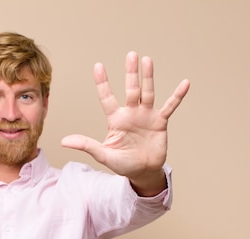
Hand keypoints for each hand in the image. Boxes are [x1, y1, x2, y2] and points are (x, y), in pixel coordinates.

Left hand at [61, 52, 189, 193]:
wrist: (142, 172)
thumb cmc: (122, 164)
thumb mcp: (103, 155)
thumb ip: (86, 145)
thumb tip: (64, 141)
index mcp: (116, 120)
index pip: (107, 97)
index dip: (103, 83)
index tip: (98, 66)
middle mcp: (131, 113)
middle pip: (131, 89)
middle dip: (131, 72)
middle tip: (131, 54)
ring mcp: (146, 116)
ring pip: (147, 92)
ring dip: (148, 77)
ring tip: (147, 60)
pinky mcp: (160, 122)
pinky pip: (169, 106)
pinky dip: (177, 96)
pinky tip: (185, 84)